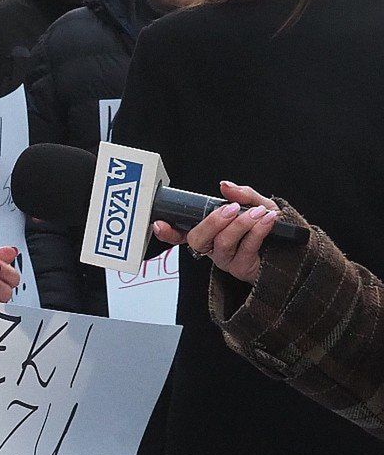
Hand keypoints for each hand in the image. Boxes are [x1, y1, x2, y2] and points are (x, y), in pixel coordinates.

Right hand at [151, 180, 277, 283]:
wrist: (296, 251)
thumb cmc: (271, 227)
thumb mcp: (258, 204)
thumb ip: (242, 195)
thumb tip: (225, 186)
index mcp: (210, 232)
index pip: (181, 233)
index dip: (167, 231)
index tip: (159, 224)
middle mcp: (213, 247)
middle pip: (198, 239)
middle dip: (212, 222)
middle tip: (230, 209)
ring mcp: (226, 259)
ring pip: (222, 243)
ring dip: (240, 225)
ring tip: (257, 213)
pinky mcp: (242, 268)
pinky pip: (245, 249)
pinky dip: (257, 231)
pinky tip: (267, 220)